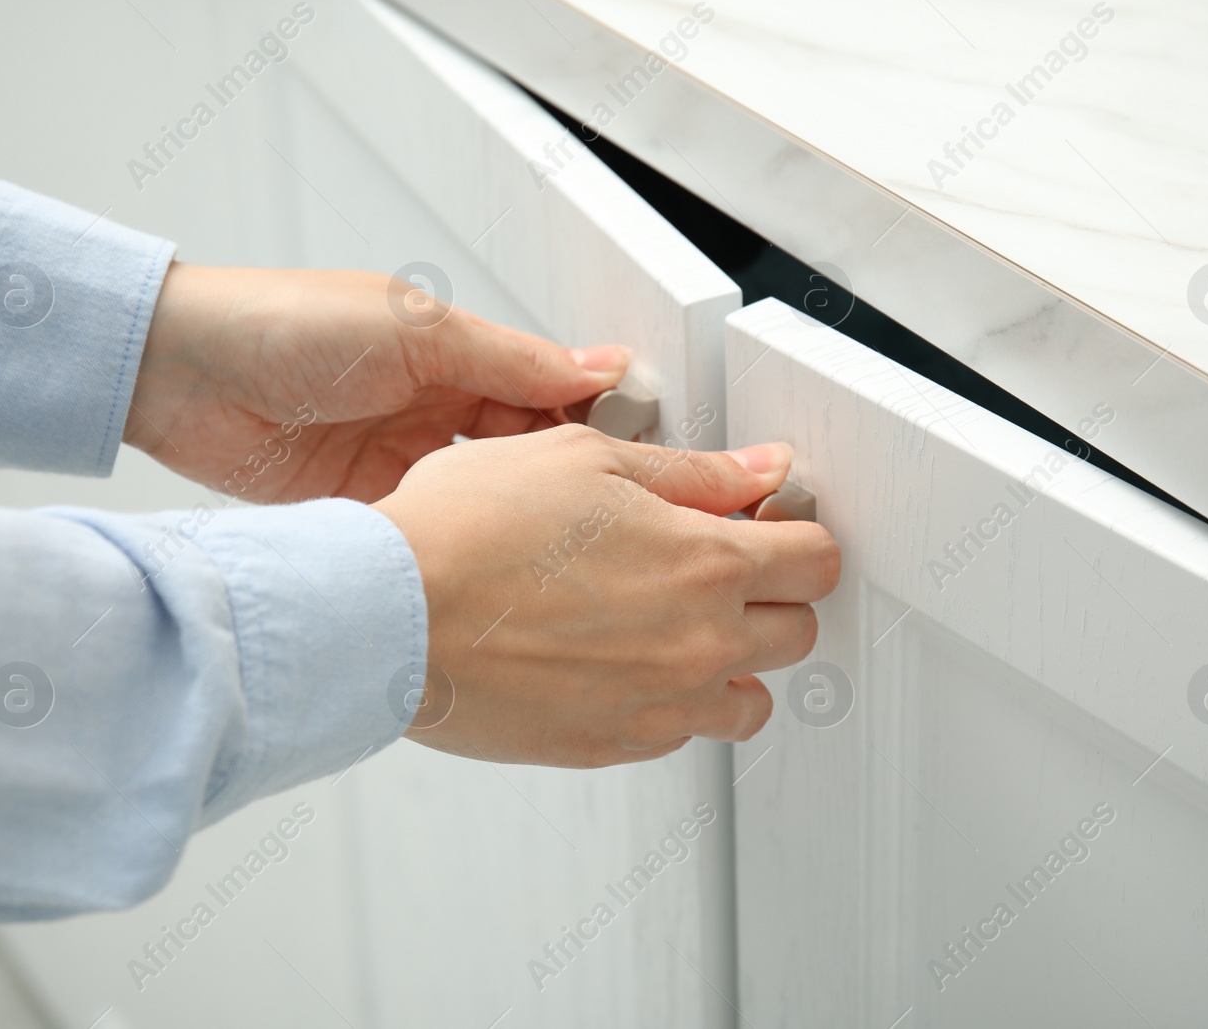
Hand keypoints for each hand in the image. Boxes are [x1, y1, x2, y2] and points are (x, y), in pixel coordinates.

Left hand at [123, 262, 630, 502]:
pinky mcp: (364, 510)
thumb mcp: (417, 330)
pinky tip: (485, 559)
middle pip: (521, 453)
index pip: (544, 393)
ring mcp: (398, 464)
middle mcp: (431, 410)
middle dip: (559, 480)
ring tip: (553, 544)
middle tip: (598, 513)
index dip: (588, 422)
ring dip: (511, 516)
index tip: (632, 455)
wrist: (179, 374)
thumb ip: (509, 359)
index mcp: (452, 356)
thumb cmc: (283, 323)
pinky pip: (429, 531)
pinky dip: (456, 544)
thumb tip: (596, 366)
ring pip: (480, 499)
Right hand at [373, 427, 841, 767]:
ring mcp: (657, 706)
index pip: (818, 561)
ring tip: (676, 627)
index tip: (774, 528)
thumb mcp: (587, 460)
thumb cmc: (468, 530)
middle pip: (800, 633)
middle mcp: (697, 644)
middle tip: (721, 570)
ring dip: (733, 663)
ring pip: (750, 702)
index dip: (800, 536)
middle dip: (774, 597)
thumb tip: (758, 470)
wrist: (389, 616)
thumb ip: (693, 472)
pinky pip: (678, 734)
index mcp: (704, 563)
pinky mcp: (609, 747)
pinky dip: (668, 702)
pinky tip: (620, 663)